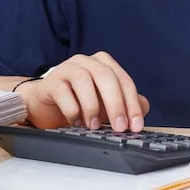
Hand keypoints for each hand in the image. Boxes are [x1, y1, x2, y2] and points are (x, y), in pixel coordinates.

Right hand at [14, 51, 149, 131]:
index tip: (136, 125)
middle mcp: (86, 62)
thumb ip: (126, 103)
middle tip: (119, 127)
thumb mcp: (106, 105)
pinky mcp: (50, 82)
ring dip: (92, 105)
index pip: (124, 80)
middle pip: (105, 76)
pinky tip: (75, 121)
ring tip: (94, 126)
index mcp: (103, 64)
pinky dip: (72, 109)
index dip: (132, 104)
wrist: (46, 105)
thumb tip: (144, 108)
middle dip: (115, 103)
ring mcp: (67, 69)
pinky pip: (62, 91)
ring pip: (83, 79)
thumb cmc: (79, 102)